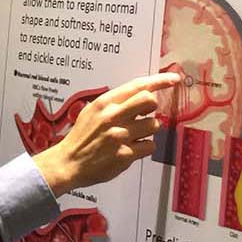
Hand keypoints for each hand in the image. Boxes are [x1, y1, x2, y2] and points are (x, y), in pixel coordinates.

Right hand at [32, 72, 180, 195]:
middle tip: (146, 113)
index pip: (136, 86)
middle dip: (153, 106)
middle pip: (149, 100)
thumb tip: (140, 95)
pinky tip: (132, 148)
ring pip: (154, 125)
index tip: (173, 79)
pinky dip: (145, 147)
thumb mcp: (92, 112)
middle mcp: (112, 117)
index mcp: (104, 103)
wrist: (69, 162)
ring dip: (149, 130)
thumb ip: (114, 103)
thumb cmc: (82, 137)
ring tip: (135, 135)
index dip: (159, 81)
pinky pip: (150, 145)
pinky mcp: (125, 154)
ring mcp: (120, 136)